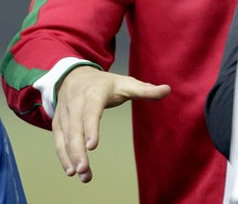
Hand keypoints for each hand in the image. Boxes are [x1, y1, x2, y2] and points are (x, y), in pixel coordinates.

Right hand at [52, 66, 170, 182]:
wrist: (76, 75)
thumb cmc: (105, 83)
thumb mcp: (126, 83)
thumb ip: (146, 90)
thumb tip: (168, 90)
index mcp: (94, 92)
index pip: (91, 110)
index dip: (90, 127)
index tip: (92, 146)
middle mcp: (76, 102)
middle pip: (75, 127)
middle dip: (78, 149)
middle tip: (84, 169)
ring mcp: (65, 112)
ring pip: (65, 136)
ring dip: (71, 156)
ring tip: (80, 174)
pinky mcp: (58, 121)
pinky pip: (58, 140)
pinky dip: (63, 155)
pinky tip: (71, 170)